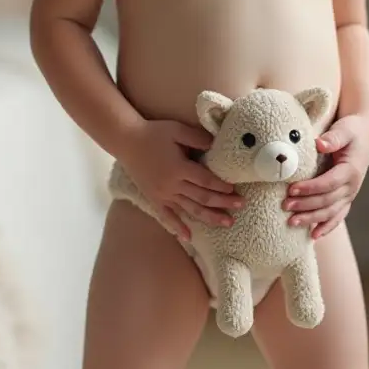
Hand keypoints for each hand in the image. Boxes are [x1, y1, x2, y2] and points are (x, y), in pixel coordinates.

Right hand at [119, 119, 241, 238]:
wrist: (127, 141)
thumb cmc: (154, 133)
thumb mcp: (177, 130)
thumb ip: (198, 138)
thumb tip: (216, 145)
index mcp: (179, 168)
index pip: (206, 181)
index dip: (222, 187)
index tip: (235, 190)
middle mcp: (172, 185)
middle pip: (202, 198)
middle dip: (223, 203)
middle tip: (241, 205)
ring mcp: (162, 195)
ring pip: (190, 210)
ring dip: (210, 217)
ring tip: (227, 223)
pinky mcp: (154, 199)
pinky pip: (167, 217)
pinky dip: (178, 228)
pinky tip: (189, 238)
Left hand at [284, 114, 368, 239]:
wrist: (365, 135)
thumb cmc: (352, 131)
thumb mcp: (344, 129)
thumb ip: (333, 137)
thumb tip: (319, 144)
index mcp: (350, 170)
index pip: (329, 183)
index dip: (310, 188)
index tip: (291, 189)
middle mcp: (352, 186)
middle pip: (327, 201)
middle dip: (306, 206)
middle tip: (285, 206)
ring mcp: (350, 195)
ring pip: (330, 213)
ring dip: (311, 219)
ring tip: (291, 222)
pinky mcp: (346, 199)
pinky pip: (337, 217)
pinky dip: (326, 227)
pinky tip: (313, 236)